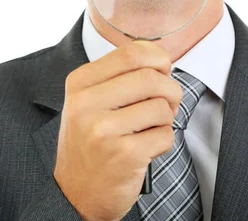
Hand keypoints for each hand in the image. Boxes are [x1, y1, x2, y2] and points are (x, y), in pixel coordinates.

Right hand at [54, 40, 182, 220]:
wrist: (76, 194)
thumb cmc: (90, 143)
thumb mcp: (90, 101)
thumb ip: (119, 76)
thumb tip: (161, 59)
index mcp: (80, 83)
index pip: (132, 52)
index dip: (158, 58)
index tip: (163, 71)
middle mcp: (86, 104)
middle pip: (151, 77)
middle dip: (171, 90)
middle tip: (168, 102)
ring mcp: (103, 130)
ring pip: (162, 107)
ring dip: (167, 118)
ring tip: (150, 128)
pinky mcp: (124, 154)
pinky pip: (165, 135)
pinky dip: (164, 141)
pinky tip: (146, 148)